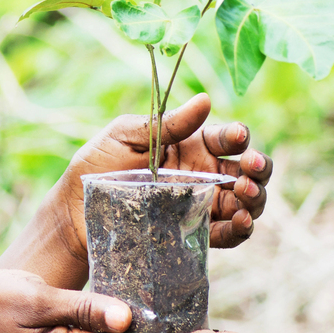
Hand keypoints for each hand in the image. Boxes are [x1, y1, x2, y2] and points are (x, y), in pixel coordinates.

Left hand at [49, 93, 271, 266]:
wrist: (74, 211)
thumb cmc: (97, 165)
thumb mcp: (125, 136)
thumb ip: (165, 123)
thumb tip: (205, 99)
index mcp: (189, 144)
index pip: (226, 137)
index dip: (238, 136)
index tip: (237, 137)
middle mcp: (201, 173)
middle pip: (246, 169)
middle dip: (259, 166)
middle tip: (252, 166)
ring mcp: (200, 204)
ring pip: (245, 201)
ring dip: (255, 197)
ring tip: (244, 193)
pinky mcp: (194, 233)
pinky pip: (228, 233)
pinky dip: (241, 229)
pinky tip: (240, 221)